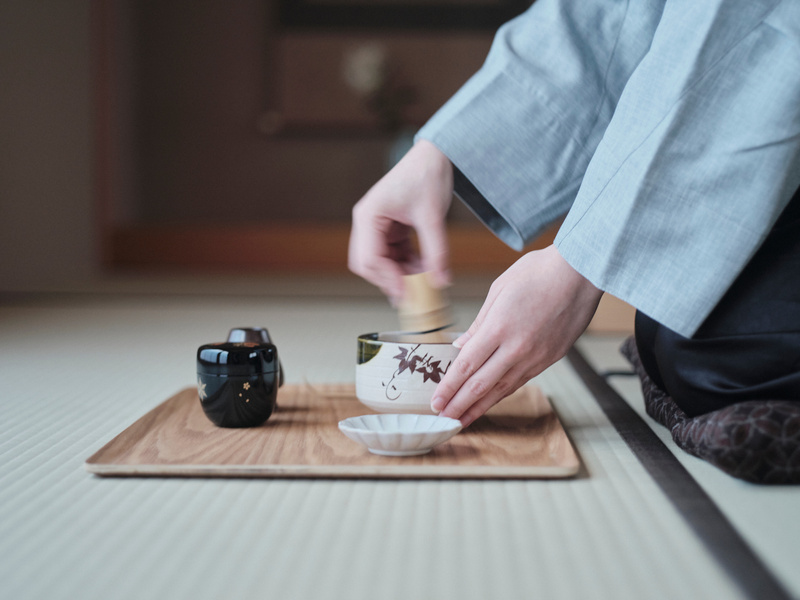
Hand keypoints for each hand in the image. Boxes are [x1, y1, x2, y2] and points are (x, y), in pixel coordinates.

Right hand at [348, 139, 452, 301]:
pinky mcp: (389, 229)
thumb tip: (440, 282)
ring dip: (400, 273)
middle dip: (389, 279)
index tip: (407, 293)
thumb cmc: (428, 175)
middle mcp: (366, 222)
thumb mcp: (433, 217)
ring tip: (425, 277)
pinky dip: (406, 264)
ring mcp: (376, 226)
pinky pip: (392, 255)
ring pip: (380, 262)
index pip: (369, 258)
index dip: (387, 279)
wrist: (435, 156)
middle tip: (412, 293)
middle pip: (368, 264)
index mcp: (368, 215)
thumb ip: (436, 252)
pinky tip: (425, 266)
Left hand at [432, 245, 602, 425]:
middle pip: (480, 385)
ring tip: (462, 420)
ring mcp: (535, 356)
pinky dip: (502, 395)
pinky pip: (520, 381)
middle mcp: (516, 348)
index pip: (466, 366)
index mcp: (499, 327)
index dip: (449, 388)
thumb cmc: (539, 272)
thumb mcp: (499, 289)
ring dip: (480, 407)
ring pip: (502, 389)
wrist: (581, 273)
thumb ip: (479, 323)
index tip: (436, 402)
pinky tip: (491, 401)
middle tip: (442, 420)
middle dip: (459, 406)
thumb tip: (462, 346)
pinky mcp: (550, 359)